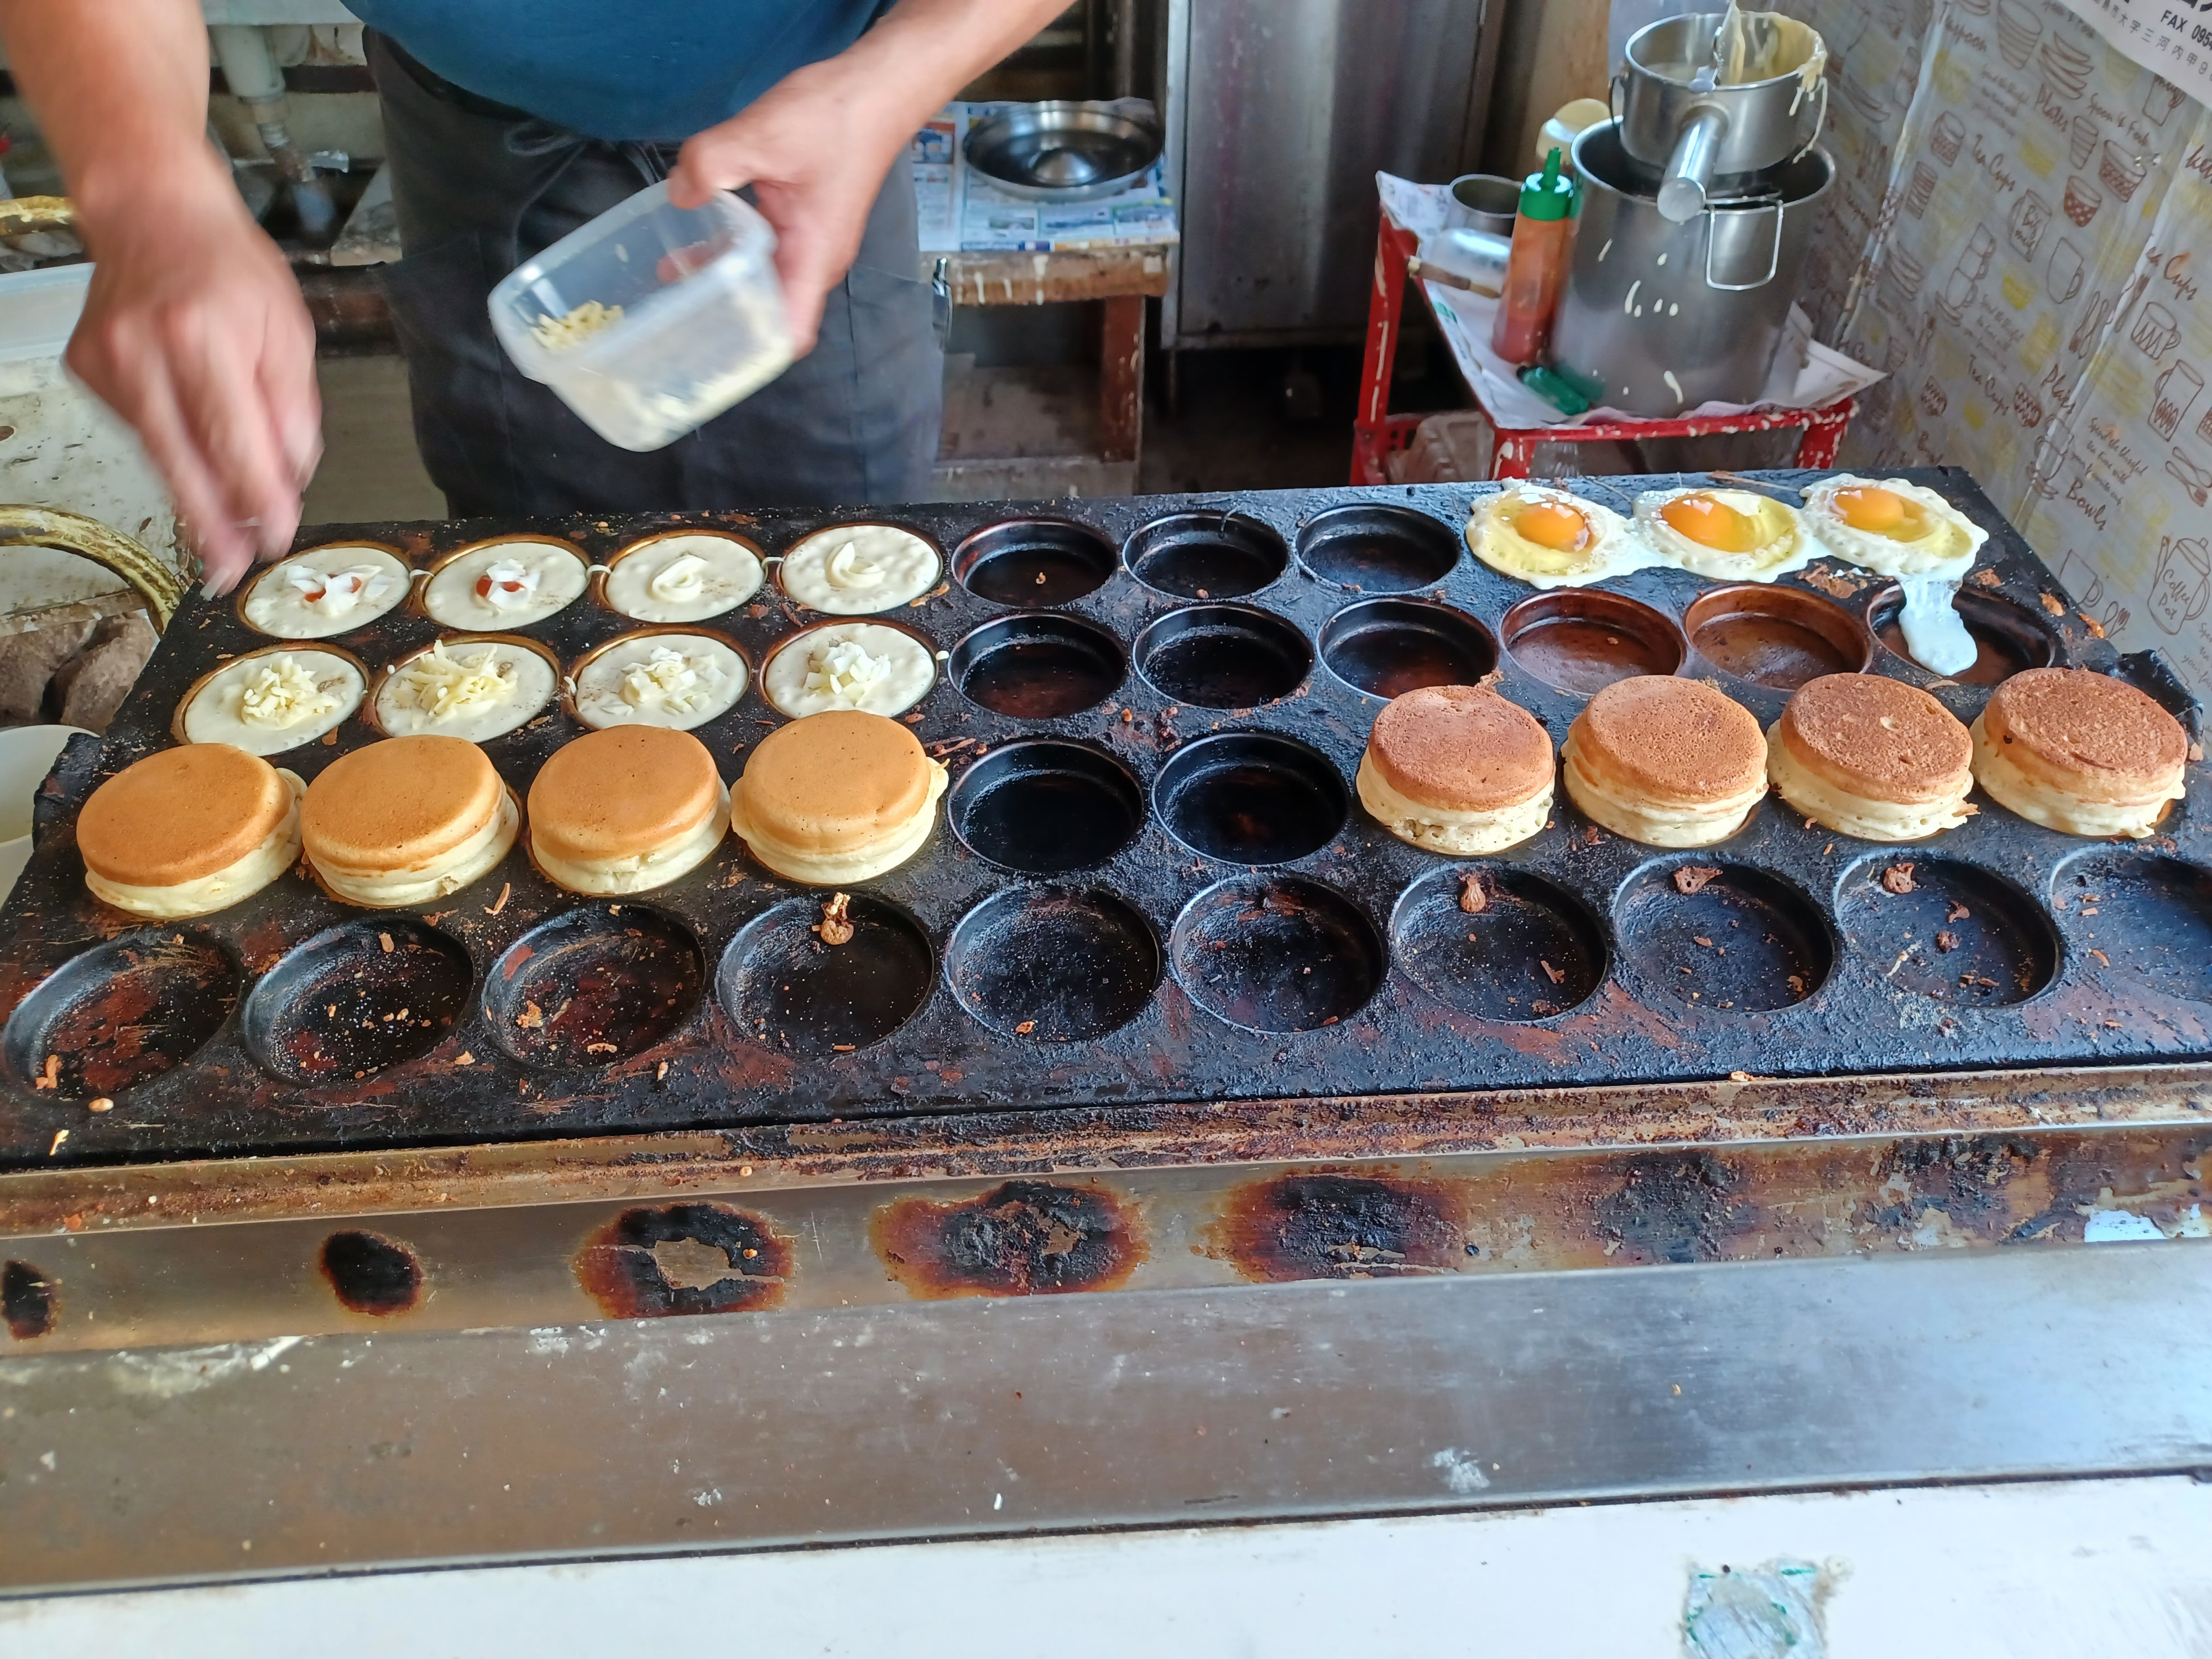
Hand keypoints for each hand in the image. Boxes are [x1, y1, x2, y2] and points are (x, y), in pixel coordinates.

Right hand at [67, 167, 320, 595]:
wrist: (152, 213)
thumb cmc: (231, 268)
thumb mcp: (288, 331)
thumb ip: (292, 409)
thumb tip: (290, 478)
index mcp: (202, 338)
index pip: (232, 441)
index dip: (255, 499)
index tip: (274, 540)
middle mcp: (143, 352)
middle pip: (180, 461)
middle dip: (211, 525)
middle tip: (229, 572)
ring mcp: (106, 362)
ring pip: (159, 452)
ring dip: (196, 490)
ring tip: (225, 529)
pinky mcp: (87, 369)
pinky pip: (141, 428)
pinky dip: (173, 443)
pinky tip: (191, 434)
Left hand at [667, 56, 915, 354]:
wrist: (875, 88)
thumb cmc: (835, 118)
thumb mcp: (763, 136)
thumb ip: (711, 165)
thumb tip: (678, 193)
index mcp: (813, 258)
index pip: (790, 333)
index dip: (752, 352)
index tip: (706, 351)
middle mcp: (814, 261)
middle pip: (769, 313)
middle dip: (723, 319)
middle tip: (668, 318)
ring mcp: (809, 243)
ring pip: (762, 281)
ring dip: (721, 282)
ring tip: (669, 278)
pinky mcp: (800, 221)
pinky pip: (762, 252)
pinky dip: (730, 252)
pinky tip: (695, 237)